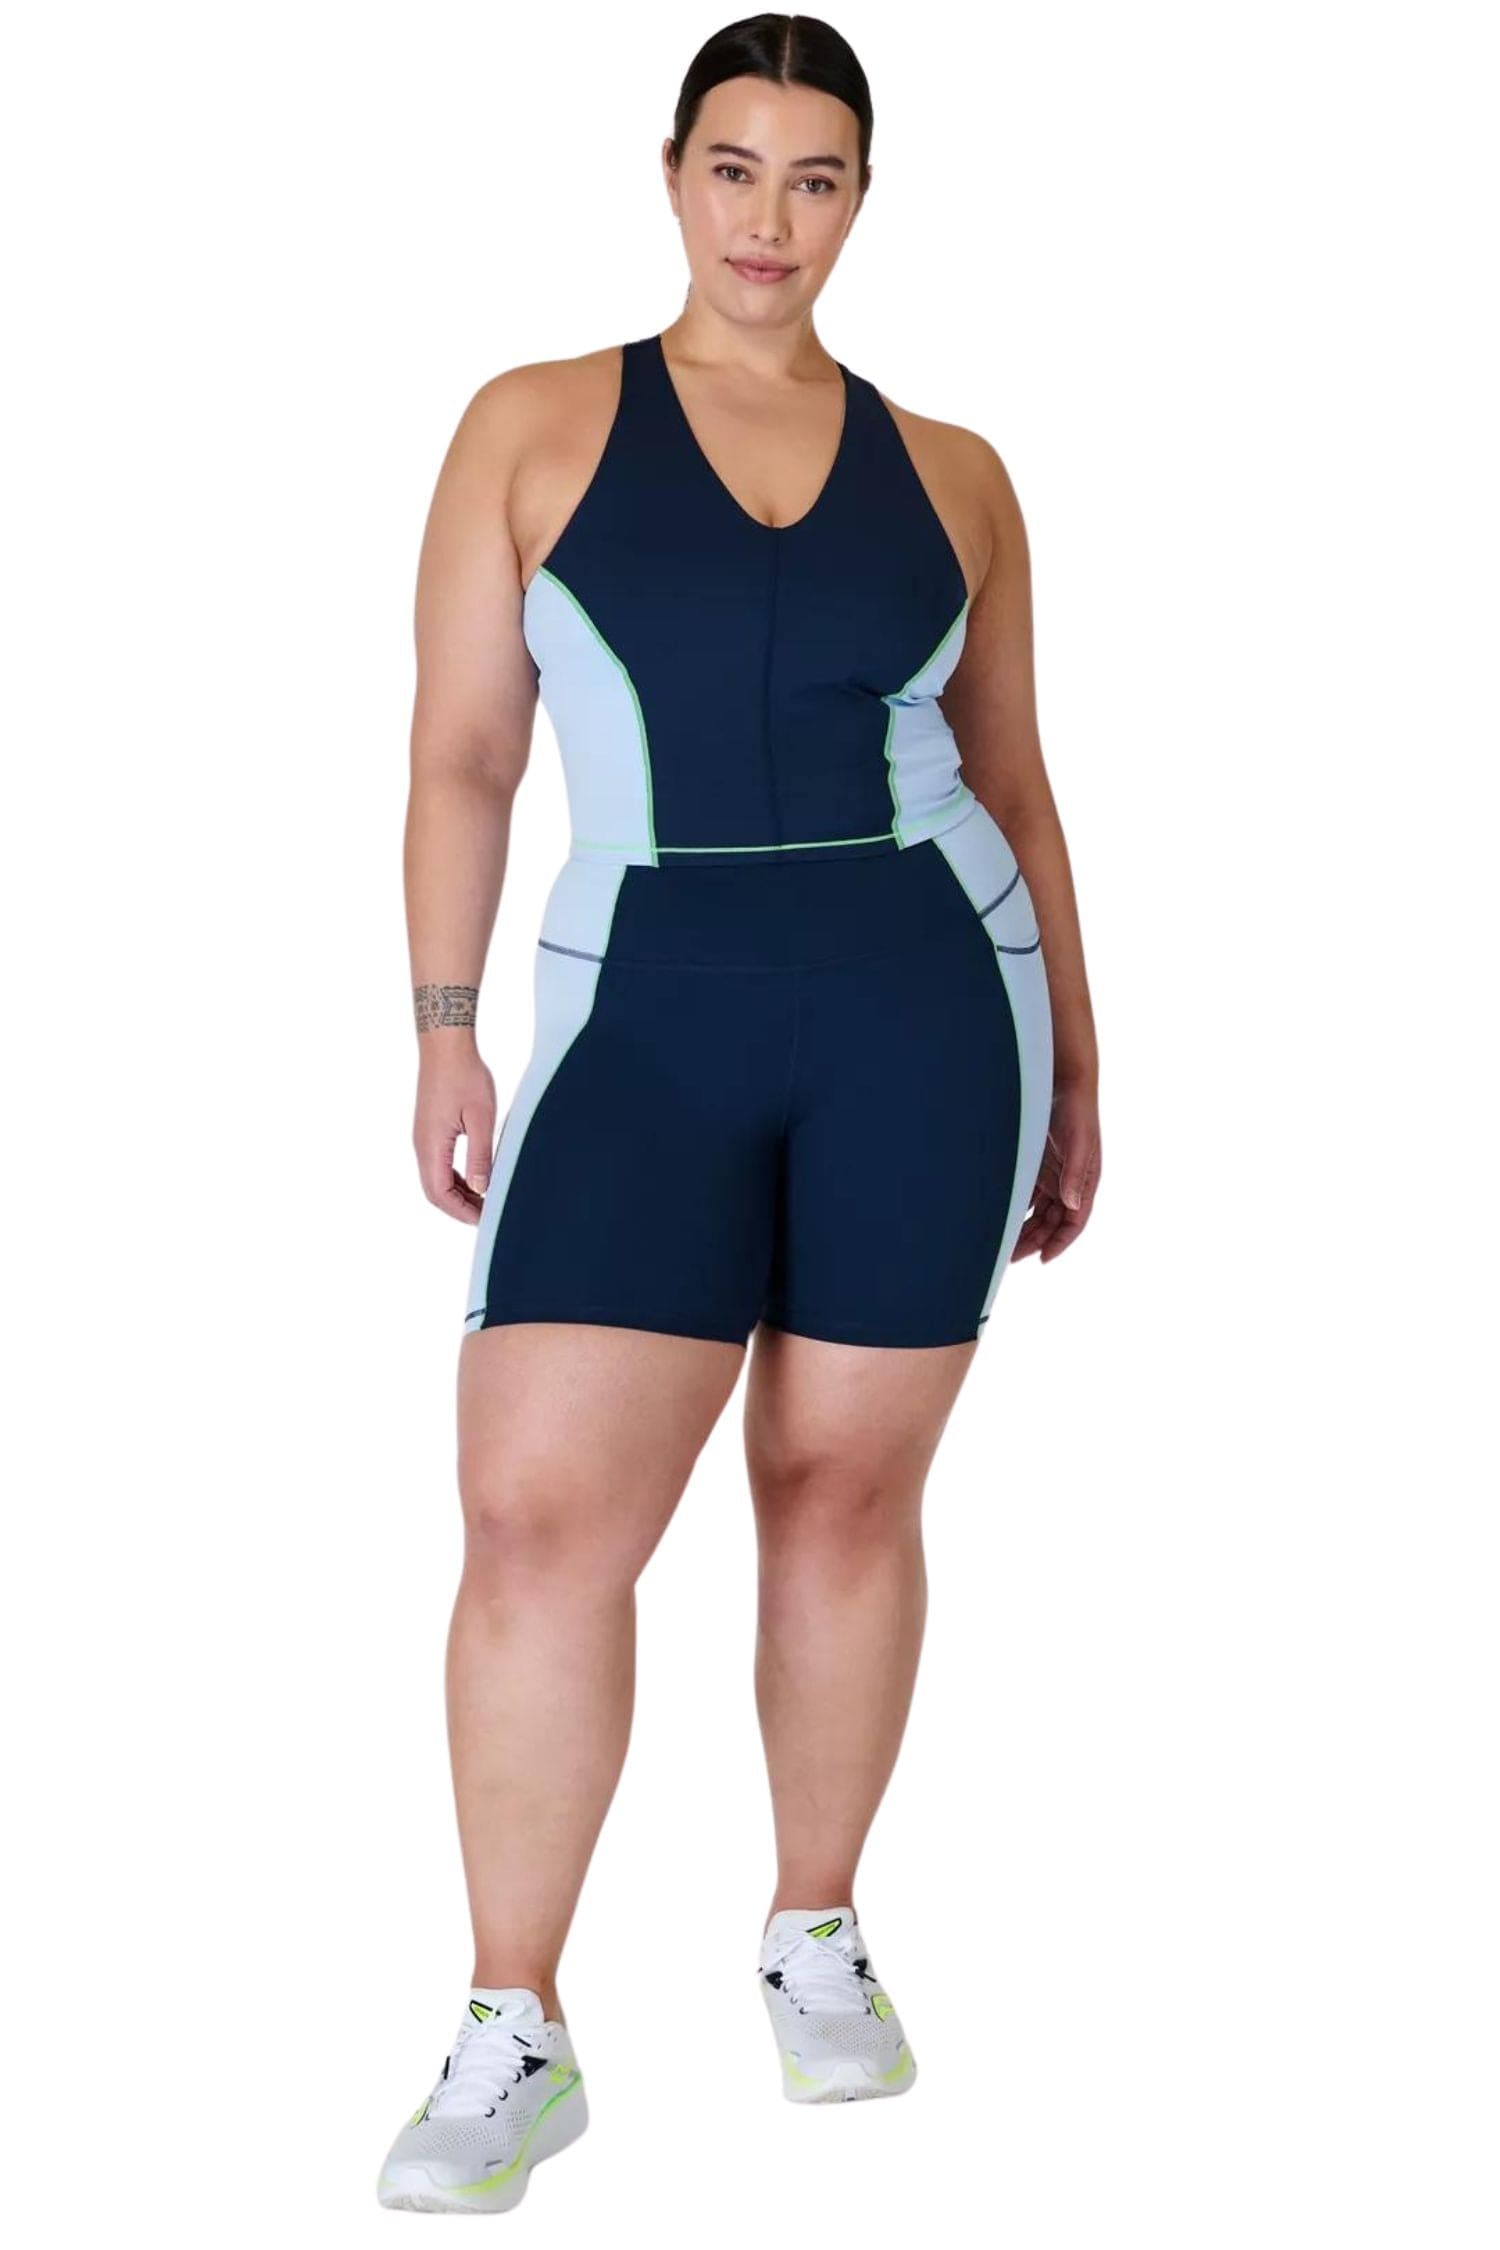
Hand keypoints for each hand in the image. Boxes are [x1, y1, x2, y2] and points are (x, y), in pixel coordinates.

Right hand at [413, 1044, 497, 1224]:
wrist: (445, 1045)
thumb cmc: (465, 1075)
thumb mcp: (481, 1118)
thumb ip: (480, 1155)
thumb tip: (483, 1188)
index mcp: (431, 1145)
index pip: (440, 1193)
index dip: (461, 1212)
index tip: (484, 1220)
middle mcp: (421, 1144)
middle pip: (434, 1191)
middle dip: (458, 1208)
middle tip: (486, 1216)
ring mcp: (423, 1137)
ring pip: (435, 1179)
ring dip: (457, 1194)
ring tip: (484, 1202)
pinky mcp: (429, 1130)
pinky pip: (438, 1164)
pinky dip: (455, 1178)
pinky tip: (475, 1180)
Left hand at [1013, 1076, 1099, 1263]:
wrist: (1064, 1081)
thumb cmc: (1077, 1110)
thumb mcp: (1079, 1142)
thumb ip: (1075, 1173)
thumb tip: (1072, 1204)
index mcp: (1085, 1182)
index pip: (1074, 1222)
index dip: (1060, 1243)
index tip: (1043, 1259)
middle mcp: (1069, 1184)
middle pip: (1053, 1223)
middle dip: (1036, 1241)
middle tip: (1012, 1257)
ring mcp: (1053, 1175)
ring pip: (1039, 1213)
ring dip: (1026, 1230)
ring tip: (1004, 1246)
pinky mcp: (1039, 1166)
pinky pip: (1028, 1196)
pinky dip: (1018, 1210)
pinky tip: (1001, 1219)